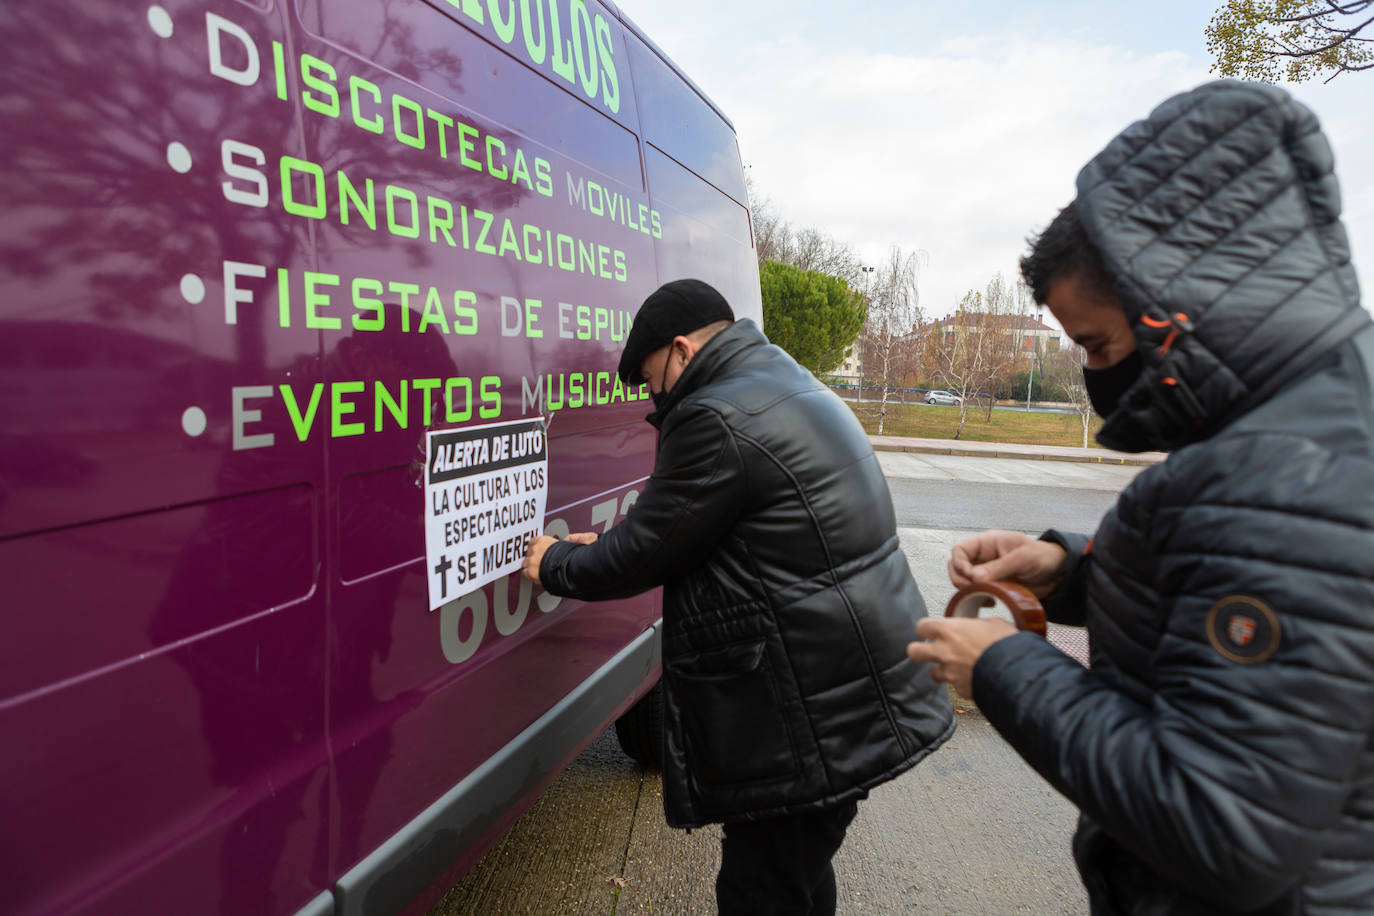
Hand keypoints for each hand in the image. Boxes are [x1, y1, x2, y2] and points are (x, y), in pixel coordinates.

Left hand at [521, 532, 597, 585]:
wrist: (568, 569)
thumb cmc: (571, 558)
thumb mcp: (571, 544)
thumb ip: (571, 540)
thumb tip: (574, 538)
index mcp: (543, 541)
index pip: (534, 541)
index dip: (537, 548)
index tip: (540, 551)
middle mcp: (536, 549)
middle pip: (529, 552)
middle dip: (534, 557)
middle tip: (541, 562)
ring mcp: (532, 560)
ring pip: (526, 563)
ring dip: (531, 566)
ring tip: (538, 570)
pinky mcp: (531, 572)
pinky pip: (525, 573)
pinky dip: (530, 576)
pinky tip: (535, 577)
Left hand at [906, 616, 1016, 697]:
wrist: (1018, 671)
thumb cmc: (1008, 643)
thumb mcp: (993, 624)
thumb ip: (975, 626)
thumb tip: (973, 628)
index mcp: (949, 630)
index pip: (922, 626)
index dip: (926, 629)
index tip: (932, 631)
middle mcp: (944, 652)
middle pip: (913, 651)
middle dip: (920, 651)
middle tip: (930, 651)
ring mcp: (950, 673)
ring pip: (933, 674)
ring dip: (943, 671)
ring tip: (958, 668)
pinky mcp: (961, 690)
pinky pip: (957, 688)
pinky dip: (964, 685)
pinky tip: (976, 680)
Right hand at [948, 529, 1065, 597]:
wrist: (1059, 573)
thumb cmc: (1044, 556)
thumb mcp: (1023, 558)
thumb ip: (999, 567)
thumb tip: (975, 577)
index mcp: (988, 543)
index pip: (960, 550)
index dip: (959, 563)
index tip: (969, 576)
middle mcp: (984, 558)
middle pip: (957, 567)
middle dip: (960, 579)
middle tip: (974, 588)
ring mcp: (988, 573)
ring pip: (964, 581)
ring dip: (969, 590)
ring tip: (985, 594)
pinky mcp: (994, 586)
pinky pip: (977, 592)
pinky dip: (979, 598)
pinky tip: (991, 601)